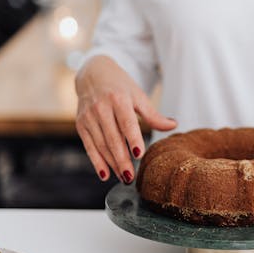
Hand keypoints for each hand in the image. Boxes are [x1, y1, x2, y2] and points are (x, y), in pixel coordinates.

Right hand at [75, 56, 176, 182]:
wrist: (92, 74)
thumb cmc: (120, 87)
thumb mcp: (138, 96)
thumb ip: (153, 115)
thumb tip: (173, 125)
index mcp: (118, 99)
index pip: (127, 122)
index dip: (132, 139)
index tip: (139, 154)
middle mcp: (101, 108)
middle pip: (113, 138)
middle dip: (122, 159)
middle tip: (132, 176)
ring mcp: (88, 117)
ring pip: (101, 145)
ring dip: (112, 164)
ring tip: (124, 178)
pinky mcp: (80, 125)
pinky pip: (89, 146)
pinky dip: (97, 162)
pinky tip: (105, 175)